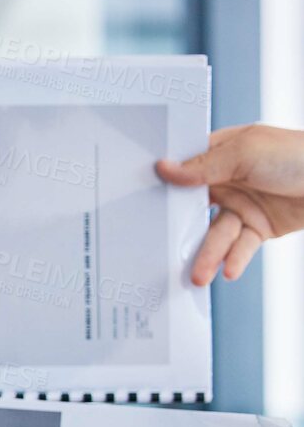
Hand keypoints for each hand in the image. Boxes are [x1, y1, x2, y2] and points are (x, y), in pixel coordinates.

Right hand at [156, 124, 303, 284]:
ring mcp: (244, 204)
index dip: (163, 183)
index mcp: (223, 152)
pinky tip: (229, 270)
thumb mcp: (246, 153)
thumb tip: (163, 169)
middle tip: (158, 247)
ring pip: (216, 233)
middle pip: (192, 206)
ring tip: (198, 275)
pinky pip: (240, 246)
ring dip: (207, 254)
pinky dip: (234, 259)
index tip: (138, 199)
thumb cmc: (300, 155)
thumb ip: (203, 166)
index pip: (184, 167)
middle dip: (177, 228)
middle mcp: (229, 179)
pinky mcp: (260, 227)